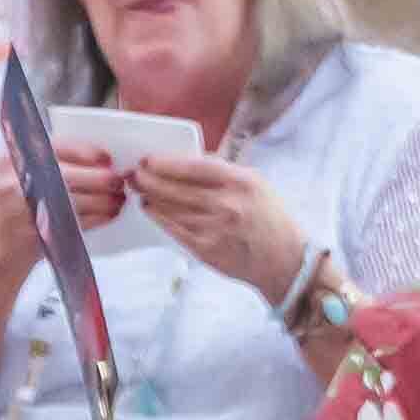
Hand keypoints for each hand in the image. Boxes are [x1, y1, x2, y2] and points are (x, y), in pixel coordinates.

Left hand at [117, 142, 307, 302]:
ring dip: (151, 198)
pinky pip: (175, 230)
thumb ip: (223, 171)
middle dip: (150, 180)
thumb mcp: (255, 183)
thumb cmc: (269, 218)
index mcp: (240, 182)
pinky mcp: (206, 249)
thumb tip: (187, 162)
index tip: (149, 160)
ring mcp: (215, 228)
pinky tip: (151, 209)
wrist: (284, 259)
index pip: (193, 167)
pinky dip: (159, 218)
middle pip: (177, 188)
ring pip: (172, 209)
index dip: (166, 163)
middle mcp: (226, 204)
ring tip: (139, 189)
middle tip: (135, 174)